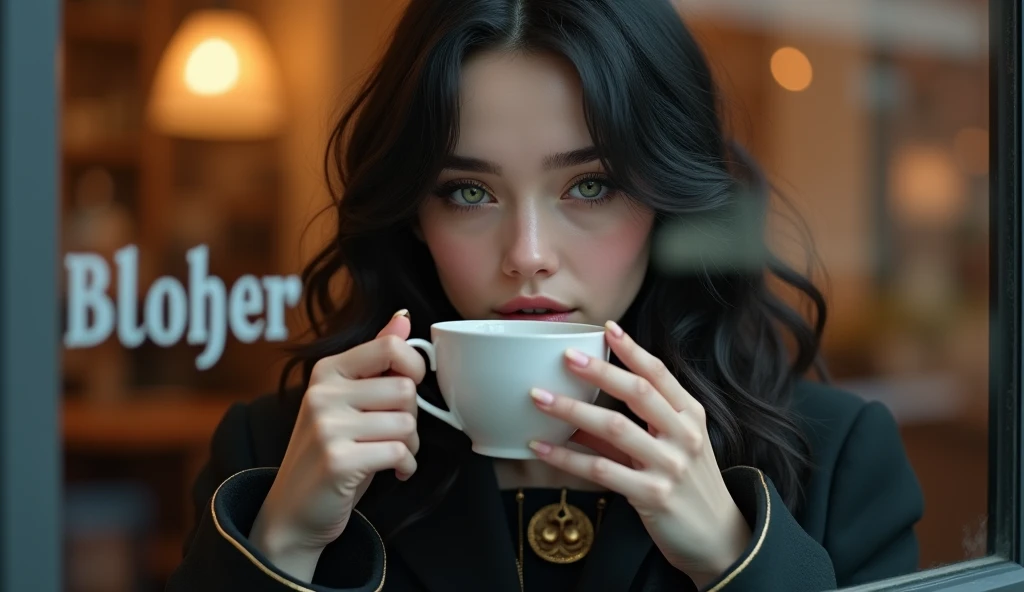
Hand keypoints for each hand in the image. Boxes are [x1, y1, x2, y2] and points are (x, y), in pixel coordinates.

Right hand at [249, 310, 424, 581]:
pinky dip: (405, 466)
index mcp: (327, 371)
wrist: (292, 513)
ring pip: (406, 422)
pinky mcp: (337, 459)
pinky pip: (398, 452)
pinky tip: (393, 473)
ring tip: (391, 455)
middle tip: (395, 435)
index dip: (415, 368)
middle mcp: (323, 393)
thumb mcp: (348, 401)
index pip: (390, 347)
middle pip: (405, 389)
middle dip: (411, 417)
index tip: (410, 388)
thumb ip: (375, 359)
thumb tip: (402, 316)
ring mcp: (327, 426)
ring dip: (409, 445)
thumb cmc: (330, 454)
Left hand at [527, 321, 750, 586]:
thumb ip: (634, 427)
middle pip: (637, 393)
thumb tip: (582, 407)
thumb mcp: (672, 448)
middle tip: (565, 356)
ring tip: (539, 398)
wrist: (718, 539)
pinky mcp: (652, 496)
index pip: (659, 374)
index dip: (632, 349)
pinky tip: (541, 448)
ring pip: (614, 428)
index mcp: (690, 416)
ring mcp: (669, 466)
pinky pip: (601, 470)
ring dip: (572, 410)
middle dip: (599, 371)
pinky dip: (567, 457)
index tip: (606, 328)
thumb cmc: (689, 486)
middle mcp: (683, 436)